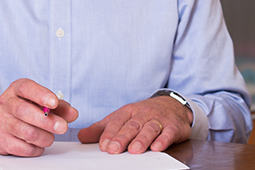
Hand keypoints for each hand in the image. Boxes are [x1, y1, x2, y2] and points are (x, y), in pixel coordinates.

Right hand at [0, 78, 77, 156]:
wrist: (0, 121)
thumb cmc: (23, 108)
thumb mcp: (40, 101)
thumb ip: (58, 107)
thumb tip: (72, 113)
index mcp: (16, 89)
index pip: (26, 88)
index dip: (41, 95)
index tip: (54, 102)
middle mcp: (5, 103)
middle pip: (24, 111)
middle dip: (47, 121)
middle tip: (62, 127)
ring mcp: (0, 122)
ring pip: (25, 132)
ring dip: (44, 138)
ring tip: (50, 137)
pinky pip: (21, 147)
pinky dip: (35, 148)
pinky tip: (38, 144)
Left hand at [78, 96, 192, 153]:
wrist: (172, 105)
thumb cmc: (142, 115)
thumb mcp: (122, 118)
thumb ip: (102, 129)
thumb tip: (81, 136)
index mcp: (128, 111)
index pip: (117, 121)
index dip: (109, 133)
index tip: (103, 146)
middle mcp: (143, 114)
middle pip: (132, 125)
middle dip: (122, 138)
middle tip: (114, 149)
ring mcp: (159, 119)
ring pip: (150, 128)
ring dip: (142, 139)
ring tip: (134, 150)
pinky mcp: (174, 126)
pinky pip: (169, 132)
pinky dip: (163, 140)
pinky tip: (157, 147)